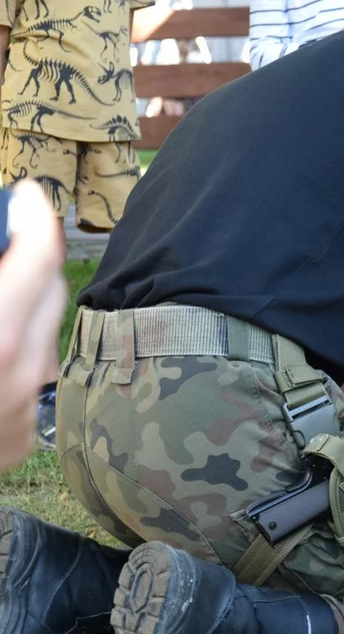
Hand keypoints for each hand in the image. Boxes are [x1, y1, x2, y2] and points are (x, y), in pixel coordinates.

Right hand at [0, 181, 66, 470]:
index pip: (41, 257)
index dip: (33, 218)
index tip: (24, 195)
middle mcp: (20, 372)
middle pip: (48, 290)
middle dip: (27, 257)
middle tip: (2, 238)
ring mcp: (25, 409)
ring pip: (41, 333)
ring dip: (19, 304)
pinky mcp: (21, 437)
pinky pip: (31, 376)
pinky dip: (11, 352)